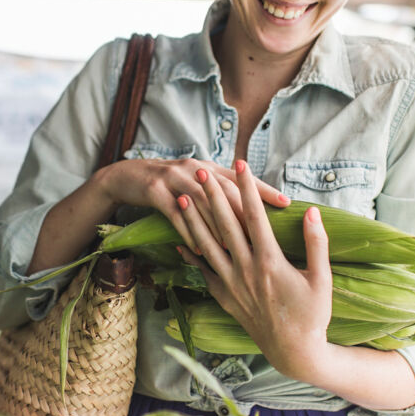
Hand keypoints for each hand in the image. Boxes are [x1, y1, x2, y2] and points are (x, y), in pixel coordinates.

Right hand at [93, 158, 288, 252]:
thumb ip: (219, 190)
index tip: (287, 202)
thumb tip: (252, 209)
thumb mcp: (195, 180)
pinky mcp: (155, 191)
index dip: (264, 189)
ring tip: (237, 247)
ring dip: (219, 226)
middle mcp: (195, 168)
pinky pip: (175, 214)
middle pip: (225, 189)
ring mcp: (174, 178)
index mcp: (208, 166)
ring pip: (202, 203)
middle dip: (246, 211)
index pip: (241, 179)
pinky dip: (189, 232)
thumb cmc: (169, 185)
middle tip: (265, 233)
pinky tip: (201, 249)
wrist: (127, 176)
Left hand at [176, 159, 332, 380]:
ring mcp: (231, 284)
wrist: (293, 352)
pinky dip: (190, 254)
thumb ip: (317, 242)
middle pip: (225, 225)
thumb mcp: (322, 278)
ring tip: (183, 197)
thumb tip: (312, 211)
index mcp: (271, 262)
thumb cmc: (313, 315)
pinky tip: (179, 239)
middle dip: (213, 196)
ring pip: (207, 245)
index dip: (247, 188)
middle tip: (201, 172)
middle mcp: (246, 270)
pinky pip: (203, 271)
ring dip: (194, 220)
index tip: (241, 165)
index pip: (255, 216)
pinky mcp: (224, 296)